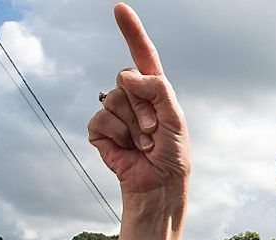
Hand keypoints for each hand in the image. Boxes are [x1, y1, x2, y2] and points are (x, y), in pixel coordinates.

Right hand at [88, 4, 190, 194]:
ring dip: (133, 125)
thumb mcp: (175, 118)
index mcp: (154, 90)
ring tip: (143, 143)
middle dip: (144, 107)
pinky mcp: (100, 131)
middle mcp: (134, 97)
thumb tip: (129, 76)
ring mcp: (115, 112)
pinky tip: (126, 149)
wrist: (159, 185)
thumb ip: (157, 90)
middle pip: (127, 79)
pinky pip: (100, 119)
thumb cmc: (172, 154)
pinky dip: (116, 135)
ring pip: (114, 99)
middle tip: (154, 132)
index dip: (131, 32)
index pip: (142, 55)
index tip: (120, 9)